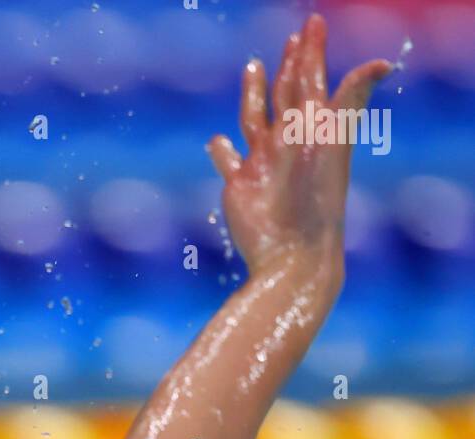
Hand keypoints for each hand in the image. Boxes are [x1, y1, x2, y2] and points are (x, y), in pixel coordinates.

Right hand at [208, 13, 391, 278]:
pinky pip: (227, 161)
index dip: (313, 51)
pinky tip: (216, 141)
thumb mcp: (332, 141)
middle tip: (294, 39)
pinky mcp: (239, 185)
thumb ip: (351, 99)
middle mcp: (288, 142)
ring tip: (253, 66)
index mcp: (311, 129)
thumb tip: (384, 62)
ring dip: (253, 93)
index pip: (311, 80)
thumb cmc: (316, 199)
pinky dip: (220, 150)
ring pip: (255, 119)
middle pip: (288, 94)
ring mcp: (262, 163)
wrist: (293, 252)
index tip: (314, 23)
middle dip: (291, 66)